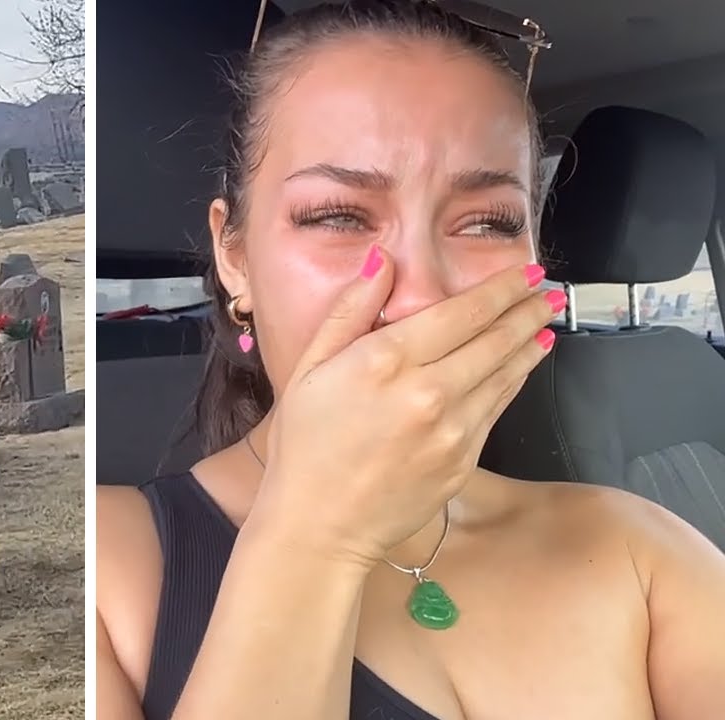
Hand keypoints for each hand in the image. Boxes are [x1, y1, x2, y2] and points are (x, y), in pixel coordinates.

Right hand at [249, 245, 560, 567]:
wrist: (318, 526)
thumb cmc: (303, 447)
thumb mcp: (308, 368)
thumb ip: (348, 311)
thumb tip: (382, 262)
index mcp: (385, 361)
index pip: (461, 313)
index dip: (500, 289)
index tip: (526, 272)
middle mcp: (427, 391)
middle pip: (494, 339)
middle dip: (526, 310)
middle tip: (548, 291)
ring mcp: (451, 430)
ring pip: (504, 375)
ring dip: (530, 343)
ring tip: (545, 321)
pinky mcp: (463, 462)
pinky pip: (496, 410)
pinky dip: (514, 382)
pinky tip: (520, 366)